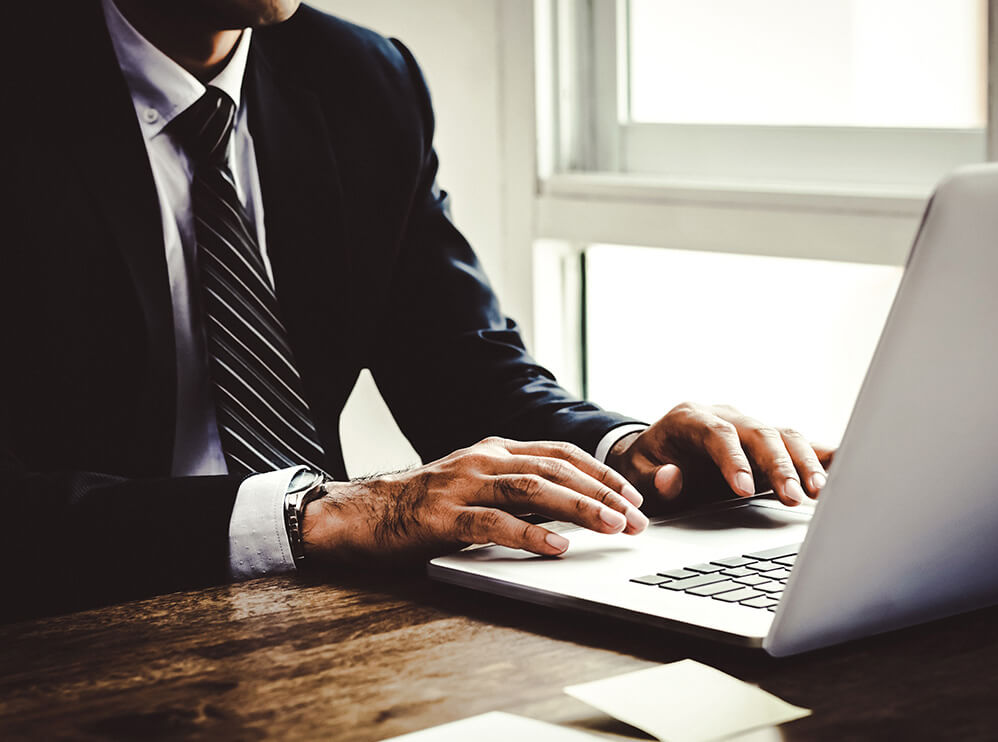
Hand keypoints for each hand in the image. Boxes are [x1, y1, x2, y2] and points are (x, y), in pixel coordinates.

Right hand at [301, 436, 648, 560]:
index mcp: (494, 450)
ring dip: (579, 509)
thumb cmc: (422, 505)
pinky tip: (557, 547)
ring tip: (612, 527)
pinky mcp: (442, 517)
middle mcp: (482, 460)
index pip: (561, 453)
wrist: (360, 514)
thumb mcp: (475, 487)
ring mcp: (462, 485)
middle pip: (556, 469)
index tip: (634, 496)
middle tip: (638, 519)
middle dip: (603, 493)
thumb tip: (572, 511)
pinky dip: (530, 535)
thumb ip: (517, 492)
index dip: (601, 473)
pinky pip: (494, 524)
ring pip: (533, 490)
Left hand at [606, 402, 834, 508]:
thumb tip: (671, 478)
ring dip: (806, 464)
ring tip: (820, 493)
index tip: (744, 489)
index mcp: (690, 418)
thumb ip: (652, 478)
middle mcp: (726, 416)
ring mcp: (750, 428)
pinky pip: (799, 445)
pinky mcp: (768, 444)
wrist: (655, 453)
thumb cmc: (647, 464)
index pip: (718, 433)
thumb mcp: (636, 473)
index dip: (733, 459)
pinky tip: (847, 470)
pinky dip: (822, 456)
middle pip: (760, 433)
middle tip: (792, 497)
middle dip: (779, 464)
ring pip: (786, 436)